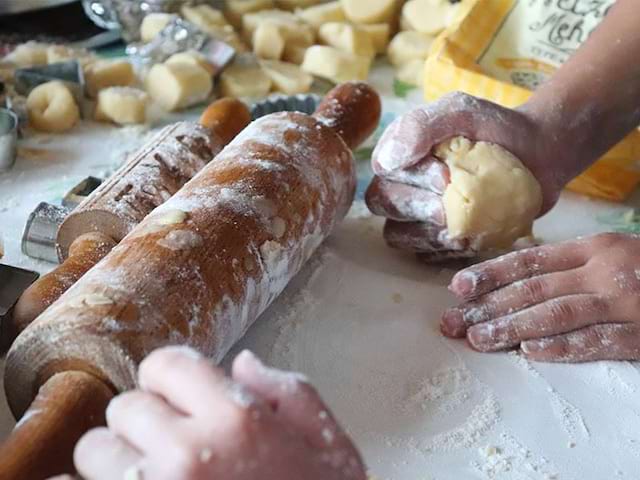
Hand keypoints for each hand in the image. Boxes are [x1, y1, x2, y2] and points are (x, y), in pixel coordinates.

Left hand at [72, 346, 365, 479]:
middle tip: (169, 445)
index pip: (164, 364)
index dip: (170, 379)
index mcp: (236, 419)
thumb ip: (288, 392)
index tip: (177, 398)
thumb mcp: (328, 443)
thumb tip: (242, 362)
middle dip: (145, 421)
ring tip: (151, 476)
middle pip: (125, 407)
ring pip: (95, 451)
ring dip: (116, 460)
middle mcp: (188, 453)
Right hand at [365, 92, 568, 261]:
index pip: (384, 171)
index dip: (410, 179)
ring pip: (398, 235)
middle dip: (417, 207)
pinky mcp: (438, 240)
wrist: (539, 153)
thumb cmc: (496, 128)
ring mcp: (417, 216)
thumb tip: (385, 162)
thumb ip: (419, 126)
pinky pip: (426, 256)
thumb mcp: (460, 111)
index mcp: (400, 152)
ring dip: (427, 235)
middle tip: (449, 207)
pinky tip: (470, 240)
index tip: (447, 175)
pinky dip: (445, 252)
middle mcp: (401, 183)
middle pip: (383, 203)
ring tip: (461, 229)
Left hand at [441, 232, 639, 361]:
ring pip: (555, 315)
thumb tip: (514, 282)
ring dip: (511, 328)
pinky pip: (594, 342)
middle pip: (533, 289)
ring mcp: (623, 303)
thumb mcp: (612, 255)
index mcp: (593, 248)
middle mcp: (604, 271)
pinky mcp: (639, 335)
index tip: (458, 288)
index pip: (529, 261)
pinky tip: (529, 353)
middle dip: (488, 306)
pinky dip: (559, 348)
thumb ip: (570, 266)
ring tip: (478, 339)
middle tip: (454, 321)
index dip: (490, 274)